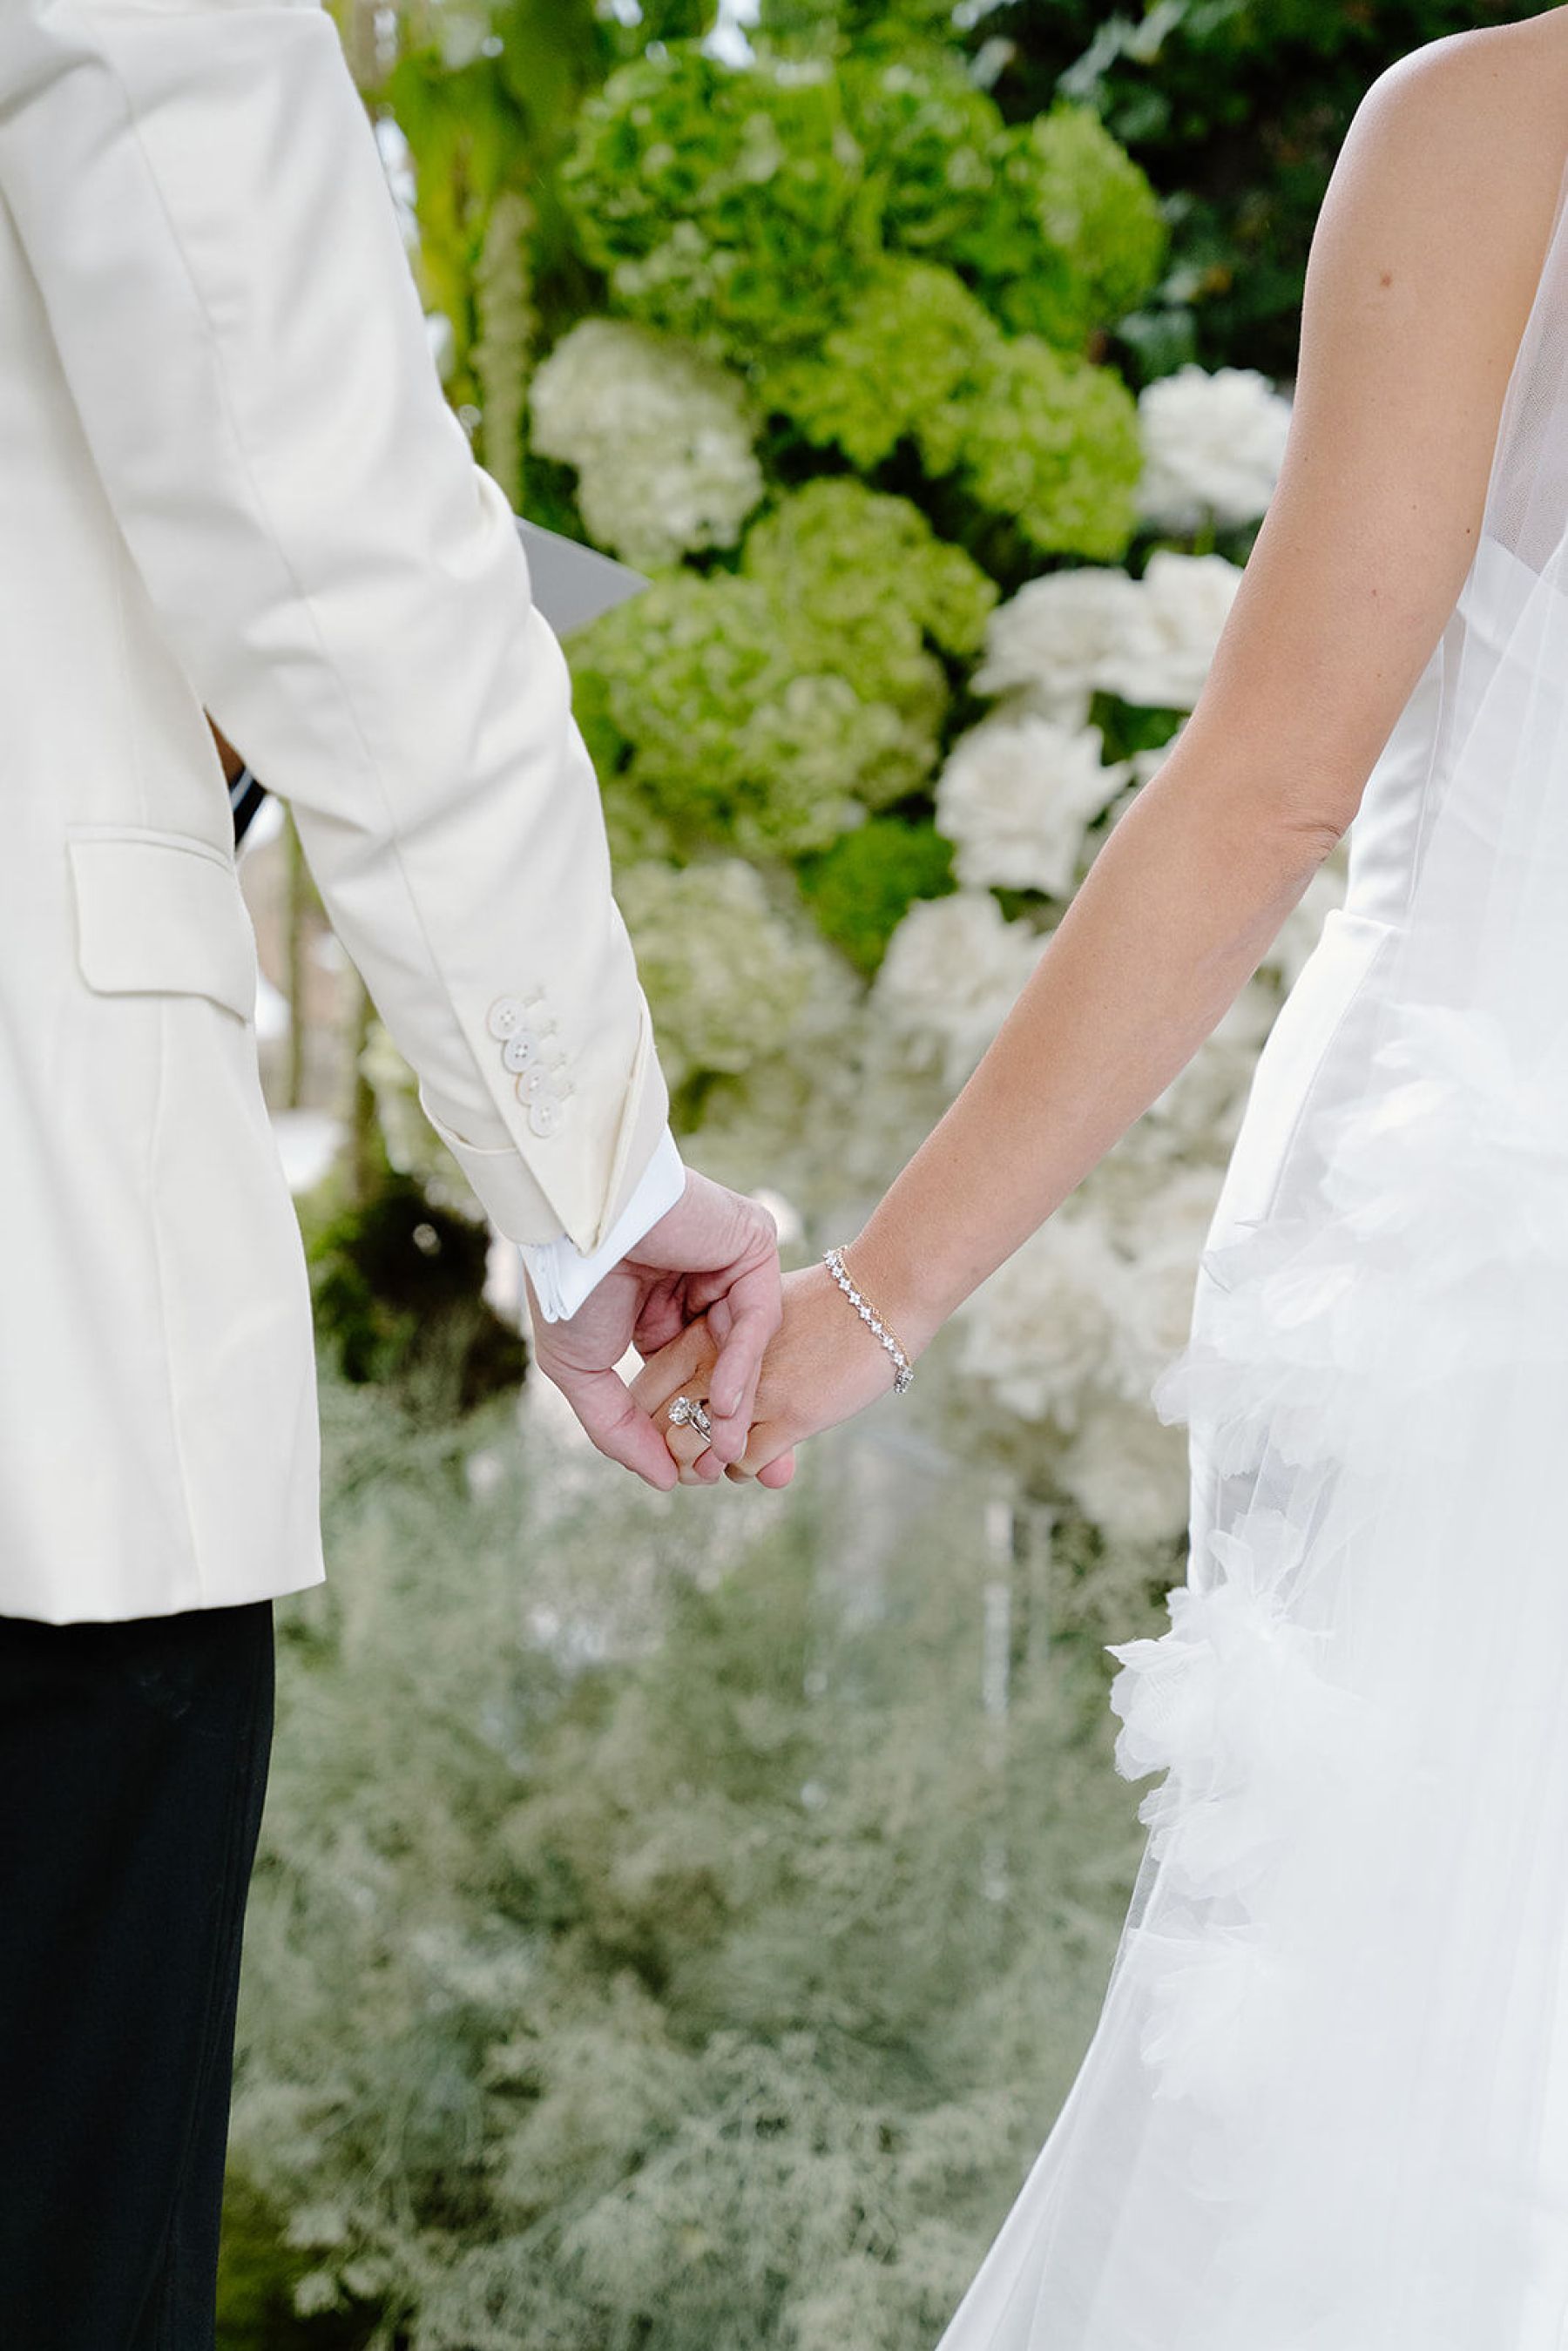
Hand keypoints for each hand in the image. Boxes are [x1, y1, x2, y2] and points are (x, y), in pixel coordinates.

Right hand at [527, 1170, 780, 1491]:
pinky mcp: (754, 1248)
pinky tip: (726, 1404)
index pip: (684, 1382)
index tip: (690, 1477)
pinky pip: (757, 1318)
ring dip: (737, 1405)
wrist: (579, 1223)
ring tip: (728, 1451)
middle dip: (727, 1427)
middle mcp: (695, 1292)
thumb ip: (620, 1430)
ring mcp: (727, 1269)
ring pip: (743, 1352)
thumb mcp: (581, 1371)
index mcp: (655, 1314)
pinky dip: (742, 1363)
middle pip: (722, 1372)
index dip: (688, 1429)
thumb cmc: (569, 1287)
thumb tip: (666, 1483)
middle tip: (728, 1471)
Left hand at [632, 1260, 912, 1487]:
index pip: (644, 1393)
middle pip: (659, 1429)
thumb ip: (719, 1346)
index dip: (648, 1426)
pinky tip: (764, 1456)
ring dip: (703, 1468)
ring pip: (692, 1452)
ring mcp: (750, 1390)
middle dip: (671, 1454)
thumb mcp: (752, 1313)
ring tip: (723, 1462)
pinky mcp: (788, 1414)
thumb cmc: (820, 1305)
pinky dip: (742, 1469)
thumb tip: (699, 1395)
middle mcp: (714, 1362)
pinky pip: (740, 1463)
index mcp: (698, 1332)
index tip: (670, 1436)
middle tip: (693, 1460)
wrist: (878, 1295)